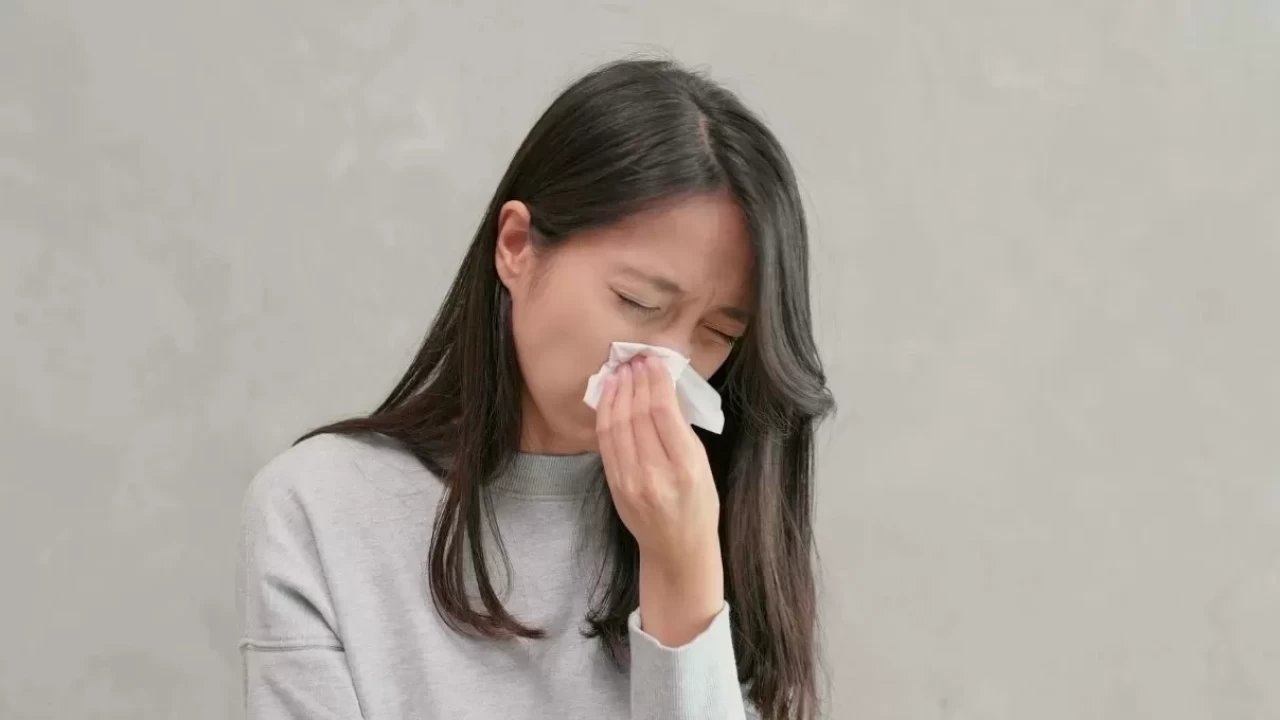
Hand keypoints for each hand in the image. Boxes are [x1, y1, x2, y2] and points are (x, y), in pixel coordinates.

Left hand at [596, 355, 724, 645]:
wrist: (677, 549)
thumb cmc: (699, 506)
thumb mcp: (703, 467)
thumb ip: (681, 432)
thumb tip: (661, 389)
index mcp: (686, 467)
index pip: (663, 413)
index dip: (655, 382)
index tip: (654, 362)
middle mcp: (655, 473)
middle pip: (638, 414)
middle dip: (635, 381)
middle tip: (636, 360)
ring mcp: (630, 480)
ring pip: (617, 424)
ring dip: (617, 392)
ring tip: (622, 371)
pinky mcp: (614, 484)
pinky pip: (606, 441)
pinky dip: (606, 413)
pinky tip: (610, 396)